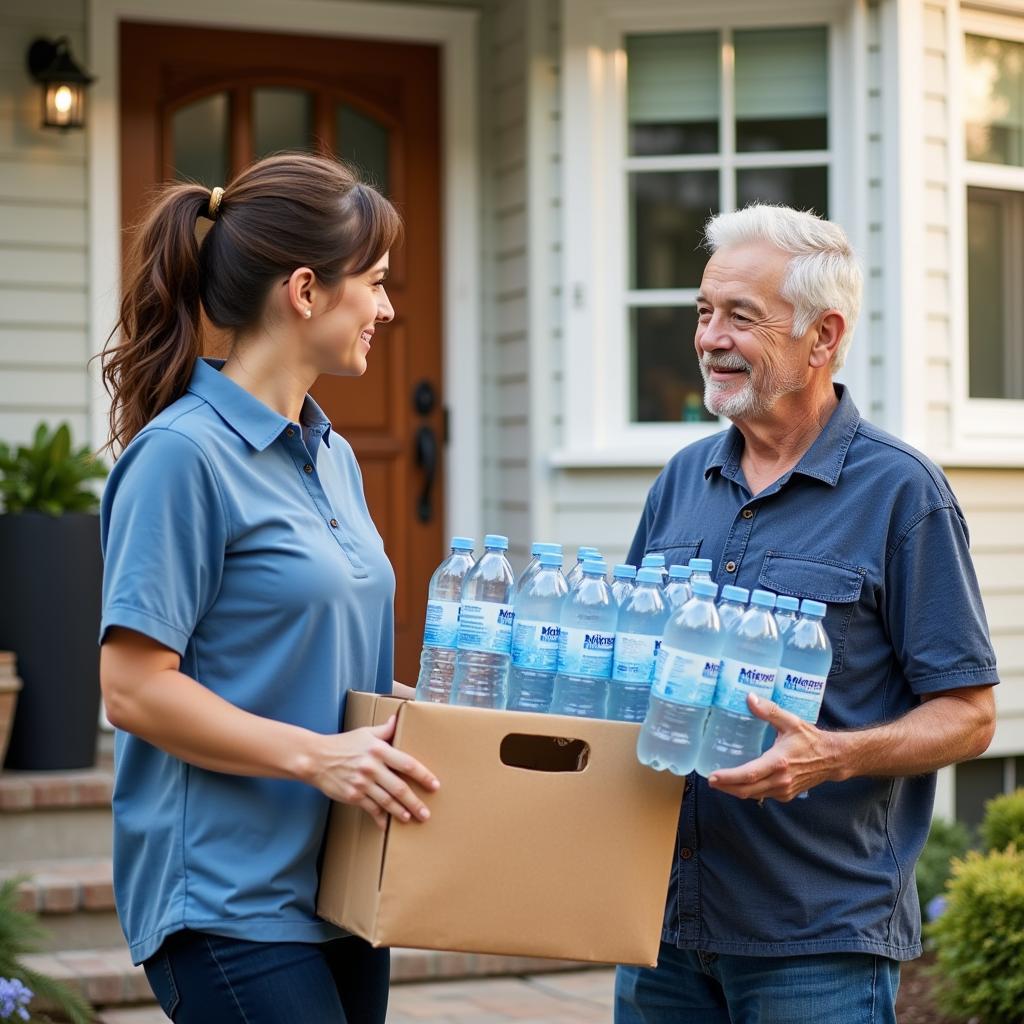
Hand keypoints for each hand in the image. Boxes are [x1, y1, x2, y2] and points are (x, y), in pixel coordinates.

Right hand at [307, 716, 439, 829]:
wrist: (316, 758)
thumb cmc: (343, 744)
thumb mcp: (365, 733)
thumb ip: (384, 730)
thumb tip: (397, 719)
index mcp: (379, 749)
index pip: (407, 763)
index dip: (423, 775)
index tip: (434, 785)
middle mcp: (372, 767)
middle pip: (399, 788)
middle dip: (415, 802)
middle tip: (426, 813)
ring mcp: (362, 783)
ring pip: (387, 801)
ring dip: (400, 812)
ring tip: (411, 818)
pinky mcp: (353, 796)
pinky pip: (371, 809)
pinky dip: (380, 818)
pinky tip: (387, 824)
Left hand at [706, 694, 840, 801]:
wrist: (832, 759)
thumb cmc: (810, 739)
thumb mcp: (790, 721)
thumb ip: (769, 710)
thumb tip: (749, 698)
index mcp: (779, 762)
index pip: (749, 774)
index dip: (729, 777)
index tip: (713, 777)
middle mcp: (780, 780)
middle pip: (746, 790)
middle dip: (726, 787)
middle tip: (710, 780)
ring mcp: (783, 790)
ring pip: (754, 795)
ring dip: (736, 790)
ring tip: (721, 781)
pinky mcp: (786, 795)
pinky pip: (762, 795)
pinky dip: (749, 790)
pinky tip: (741, 782)